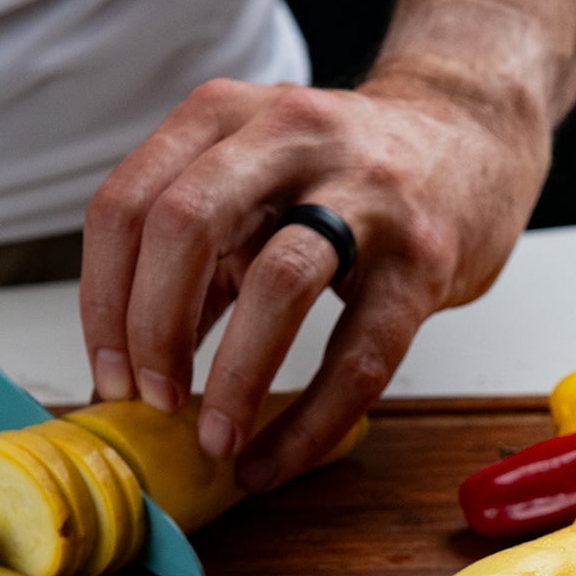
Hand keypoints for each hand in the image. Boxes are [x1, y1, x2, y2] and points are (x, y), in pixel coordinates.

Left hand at [78, 64, 550, 493]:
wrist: (472, 133)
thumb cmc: (348, 170)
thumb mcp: (255, 183)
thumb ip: (199, 254)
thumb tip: (136, 359)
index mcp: (226, 116)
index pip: (129, 204)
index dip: (102, 301)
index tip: (110, 373)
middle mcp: (290, 135)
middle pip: (184, 225)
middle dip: (150, 330)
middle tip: (152, 400)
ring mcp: (366, 193)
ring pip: (275, 281)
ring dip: (230, 375)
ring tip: (215, 437)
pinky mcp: (424, 257)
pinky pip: (359, 353)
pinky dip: (310, 422)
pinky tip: (277, 459)